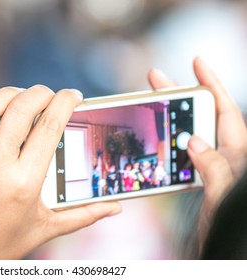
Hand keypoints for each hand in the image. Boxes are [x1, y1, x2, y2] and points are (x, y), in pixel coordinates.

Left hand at [0, 71, 121, 258]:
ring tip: (21, 96)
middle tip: (49, 96)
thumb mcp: (46, 230)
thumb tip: (116, 206)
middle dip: (43, 94)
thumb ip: (84, 215)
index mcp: (26, 182)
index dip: (66, 102)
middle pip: (23, 110)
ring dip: (10, 93)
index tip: (73, 95)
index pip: (51, 126)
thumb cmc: (0, 245)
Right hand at [148, 57, 246, 251]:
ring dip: (170, 120)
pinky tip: (156, 140)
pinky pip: (181, 156)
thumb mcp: (224, 197)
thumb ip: (214, 167)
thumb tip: (194, 141)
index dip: (212, 84)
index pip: (226, 111)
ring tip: (151, 104)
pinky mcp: (198, 181)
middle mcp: (226, 157)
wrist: (225, 254)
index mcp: (239, 156)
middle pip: (202, 117)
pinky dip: (168, 145)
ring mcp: (211, 168)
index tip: (196, 62)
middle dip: (180, 96)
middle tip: (156, 80)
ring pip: (188, 135)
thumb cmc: (234, 230)